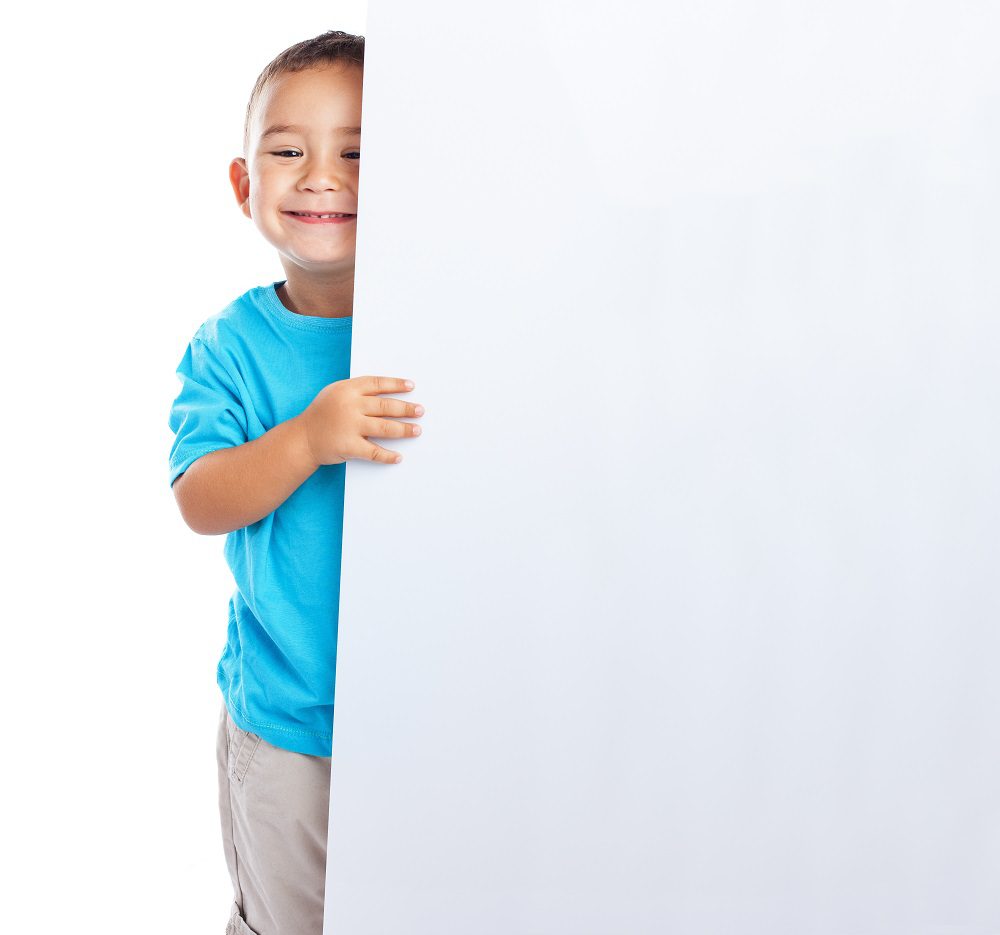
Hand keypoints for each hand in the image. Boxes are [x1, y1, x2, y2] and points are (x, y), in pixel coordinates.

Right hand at [299, 376, 423, 466]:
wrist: (302, 439)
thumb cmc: (321, 414)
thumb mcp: (335, 393)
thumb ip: (357, 391)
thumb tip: (388, 393)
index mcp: (347, 390)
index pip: (377, 383)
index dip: (396, 384)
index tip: (411, 386)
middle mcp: (350, 406)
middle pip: (385, 406)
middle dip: (406, 408)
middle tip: (420, 410)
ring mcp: (350, 426)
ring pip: (385, 427)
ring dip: (404, 429)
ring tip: (417, 430)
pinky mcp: (349, 446)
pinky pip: (374, 452)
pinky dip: (388, 456)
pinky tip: (398, 457)